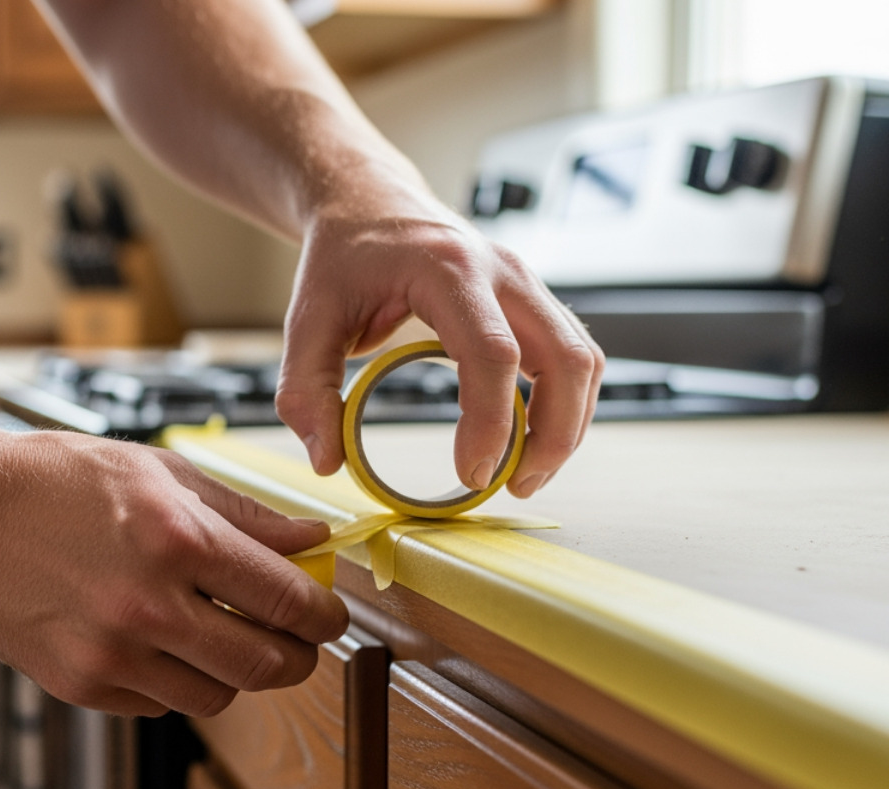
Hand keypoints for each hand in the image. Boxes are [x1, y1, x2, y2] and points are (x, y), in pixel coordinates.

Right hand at [0, 429, 348, 717]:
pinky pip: (162, 704)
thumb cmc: (58, 481)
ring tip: (217, 633)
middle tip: (296, 640)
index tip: (330, 613)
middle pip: (267, 665)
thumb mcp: (161, 473)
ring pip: (218, 696)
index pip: (288, 600)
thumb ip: (245, 516)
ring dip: (234, 671)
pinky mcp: (81, 685)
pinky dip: (176, 680)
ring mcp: (112, 653)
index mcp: (178, 540)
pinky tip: (156, 640)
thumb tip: (311, 543)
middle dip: (298, 656)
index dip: (325, 614)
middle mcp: (149, 605)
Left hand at [276, 177, 603, 498]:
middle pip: (565, 357)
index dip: (491, 423)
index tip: (471, 475)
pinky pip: (572, 356)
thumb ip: (306, 392)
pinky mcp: (534, 300)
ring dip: (567, 425)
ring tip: (524, 475)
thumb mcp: (305, 320)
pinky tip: (530, 440)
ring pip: (582, 359)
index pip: (492, 353)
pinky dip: (566, 405)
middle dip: (553, 435)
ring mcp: (527, 283)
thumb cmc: (343, 257)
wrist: (370, 203)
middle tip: (514, 486)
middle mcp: (502, 271)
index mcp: (447, 269)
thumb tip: (327, 460)